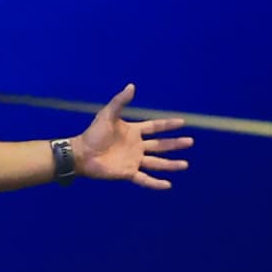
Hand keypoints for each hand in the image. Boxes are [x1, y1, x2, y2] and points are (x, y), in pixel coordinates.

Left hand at [71, 84, 193, 187]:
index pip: (155, 127)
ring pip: (157, 163)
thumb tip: (132, 86)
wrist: (82, 154)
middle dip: (175, 144)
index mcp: (133, 131)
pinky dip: (156, 183)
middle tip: (190, 142)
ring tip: (185, 165)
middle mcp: (136, 146)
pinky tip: (168, 185)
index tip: (182, 122)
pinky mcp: (128, 173)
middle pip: (160, 145)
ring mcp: (133, 160)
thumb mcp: (107, 114)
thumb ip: (120, 102)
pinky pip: (145, 179)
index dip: (168, 125)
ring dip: (171, 164)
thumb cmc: (93, 134)